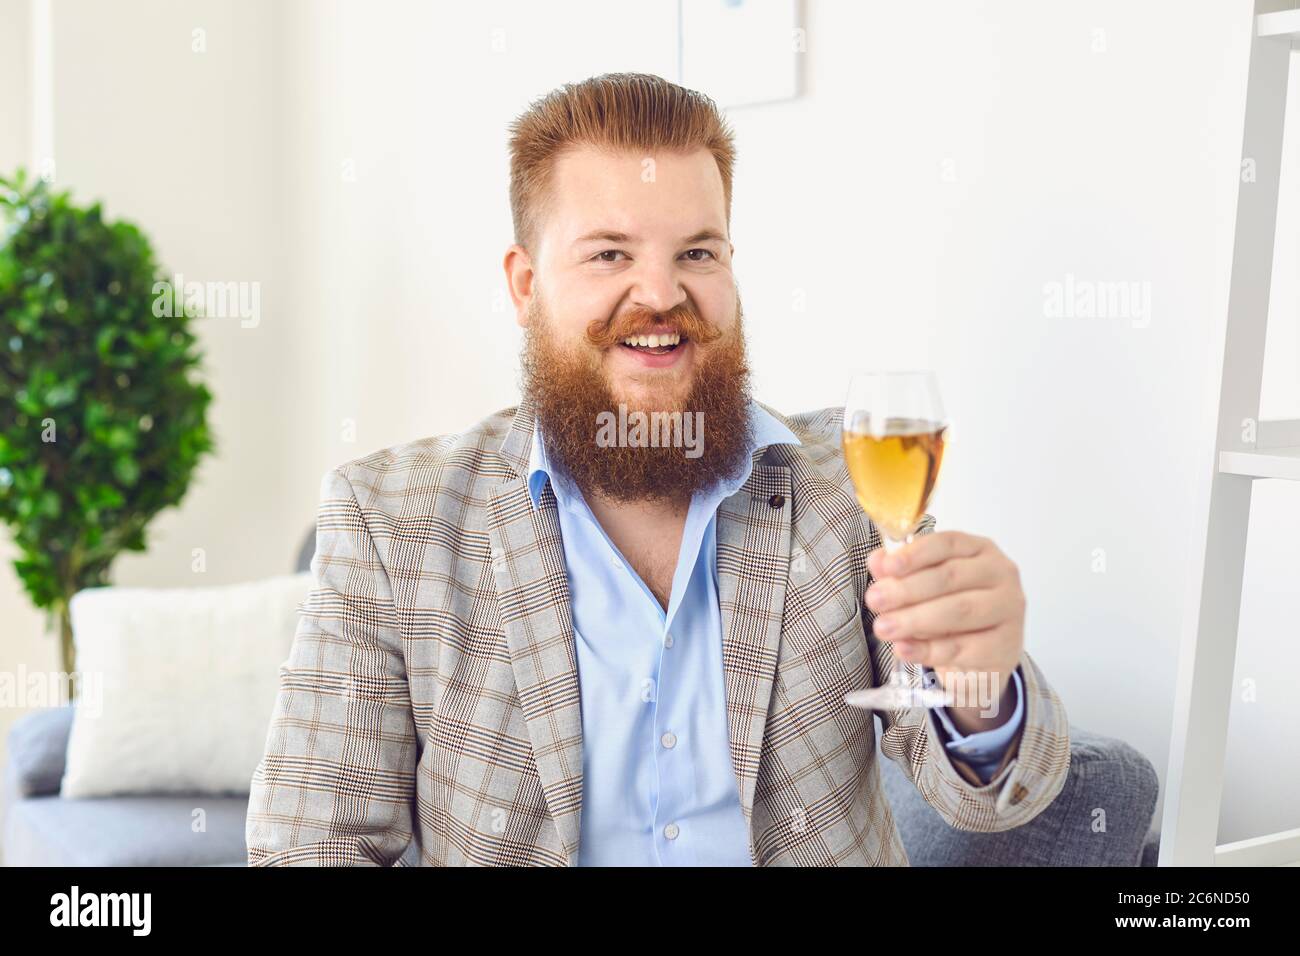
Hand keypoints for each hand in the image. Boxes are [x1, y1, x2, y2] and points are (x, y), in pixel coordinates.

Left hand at [864, 531, 1023, 699]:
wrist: (980, 658)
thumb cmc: (951, 610)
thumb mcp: (924, 587)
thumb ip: (900, 572)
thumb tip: (877, 561)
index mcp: (981, 550)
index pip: (948, 543)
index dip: (915, 554)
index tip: (888, 566)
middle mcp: (1001, 575)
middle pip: (951, 577)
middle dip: (907, 589)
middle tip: (875, 600)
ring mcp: (1008, 611)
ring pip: (958, 611)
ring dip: (914, 619)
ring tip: (883, 627)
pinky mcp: (1004, 647)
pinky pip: (961, 648)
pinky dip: (927, 649)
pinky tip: (903, 648)